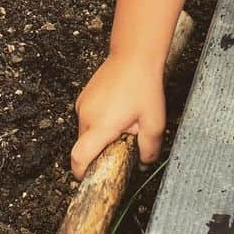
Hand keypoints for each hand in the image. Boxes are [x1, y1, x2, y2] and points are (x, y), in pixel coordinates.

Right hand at [71, 53, 164, 180]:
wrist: (134, 55)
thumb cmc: (144, 85)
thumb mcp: (154, 122)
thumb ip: (149, 148)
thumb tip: (144, 163)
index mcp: (100, 126)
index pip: (79, 157)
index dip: (80, 172)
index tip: (86, 178)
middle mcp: (86, 115)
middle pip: (84, 146)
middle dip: (100, 150)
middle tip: (122, 141)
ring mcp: (83, 104)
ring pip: (86, 132)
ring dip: (100, 134)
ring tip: (122, 120)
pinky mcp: (84, 96)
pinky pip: (87, 117)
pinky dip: (98, 121)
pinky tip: (117, 110)